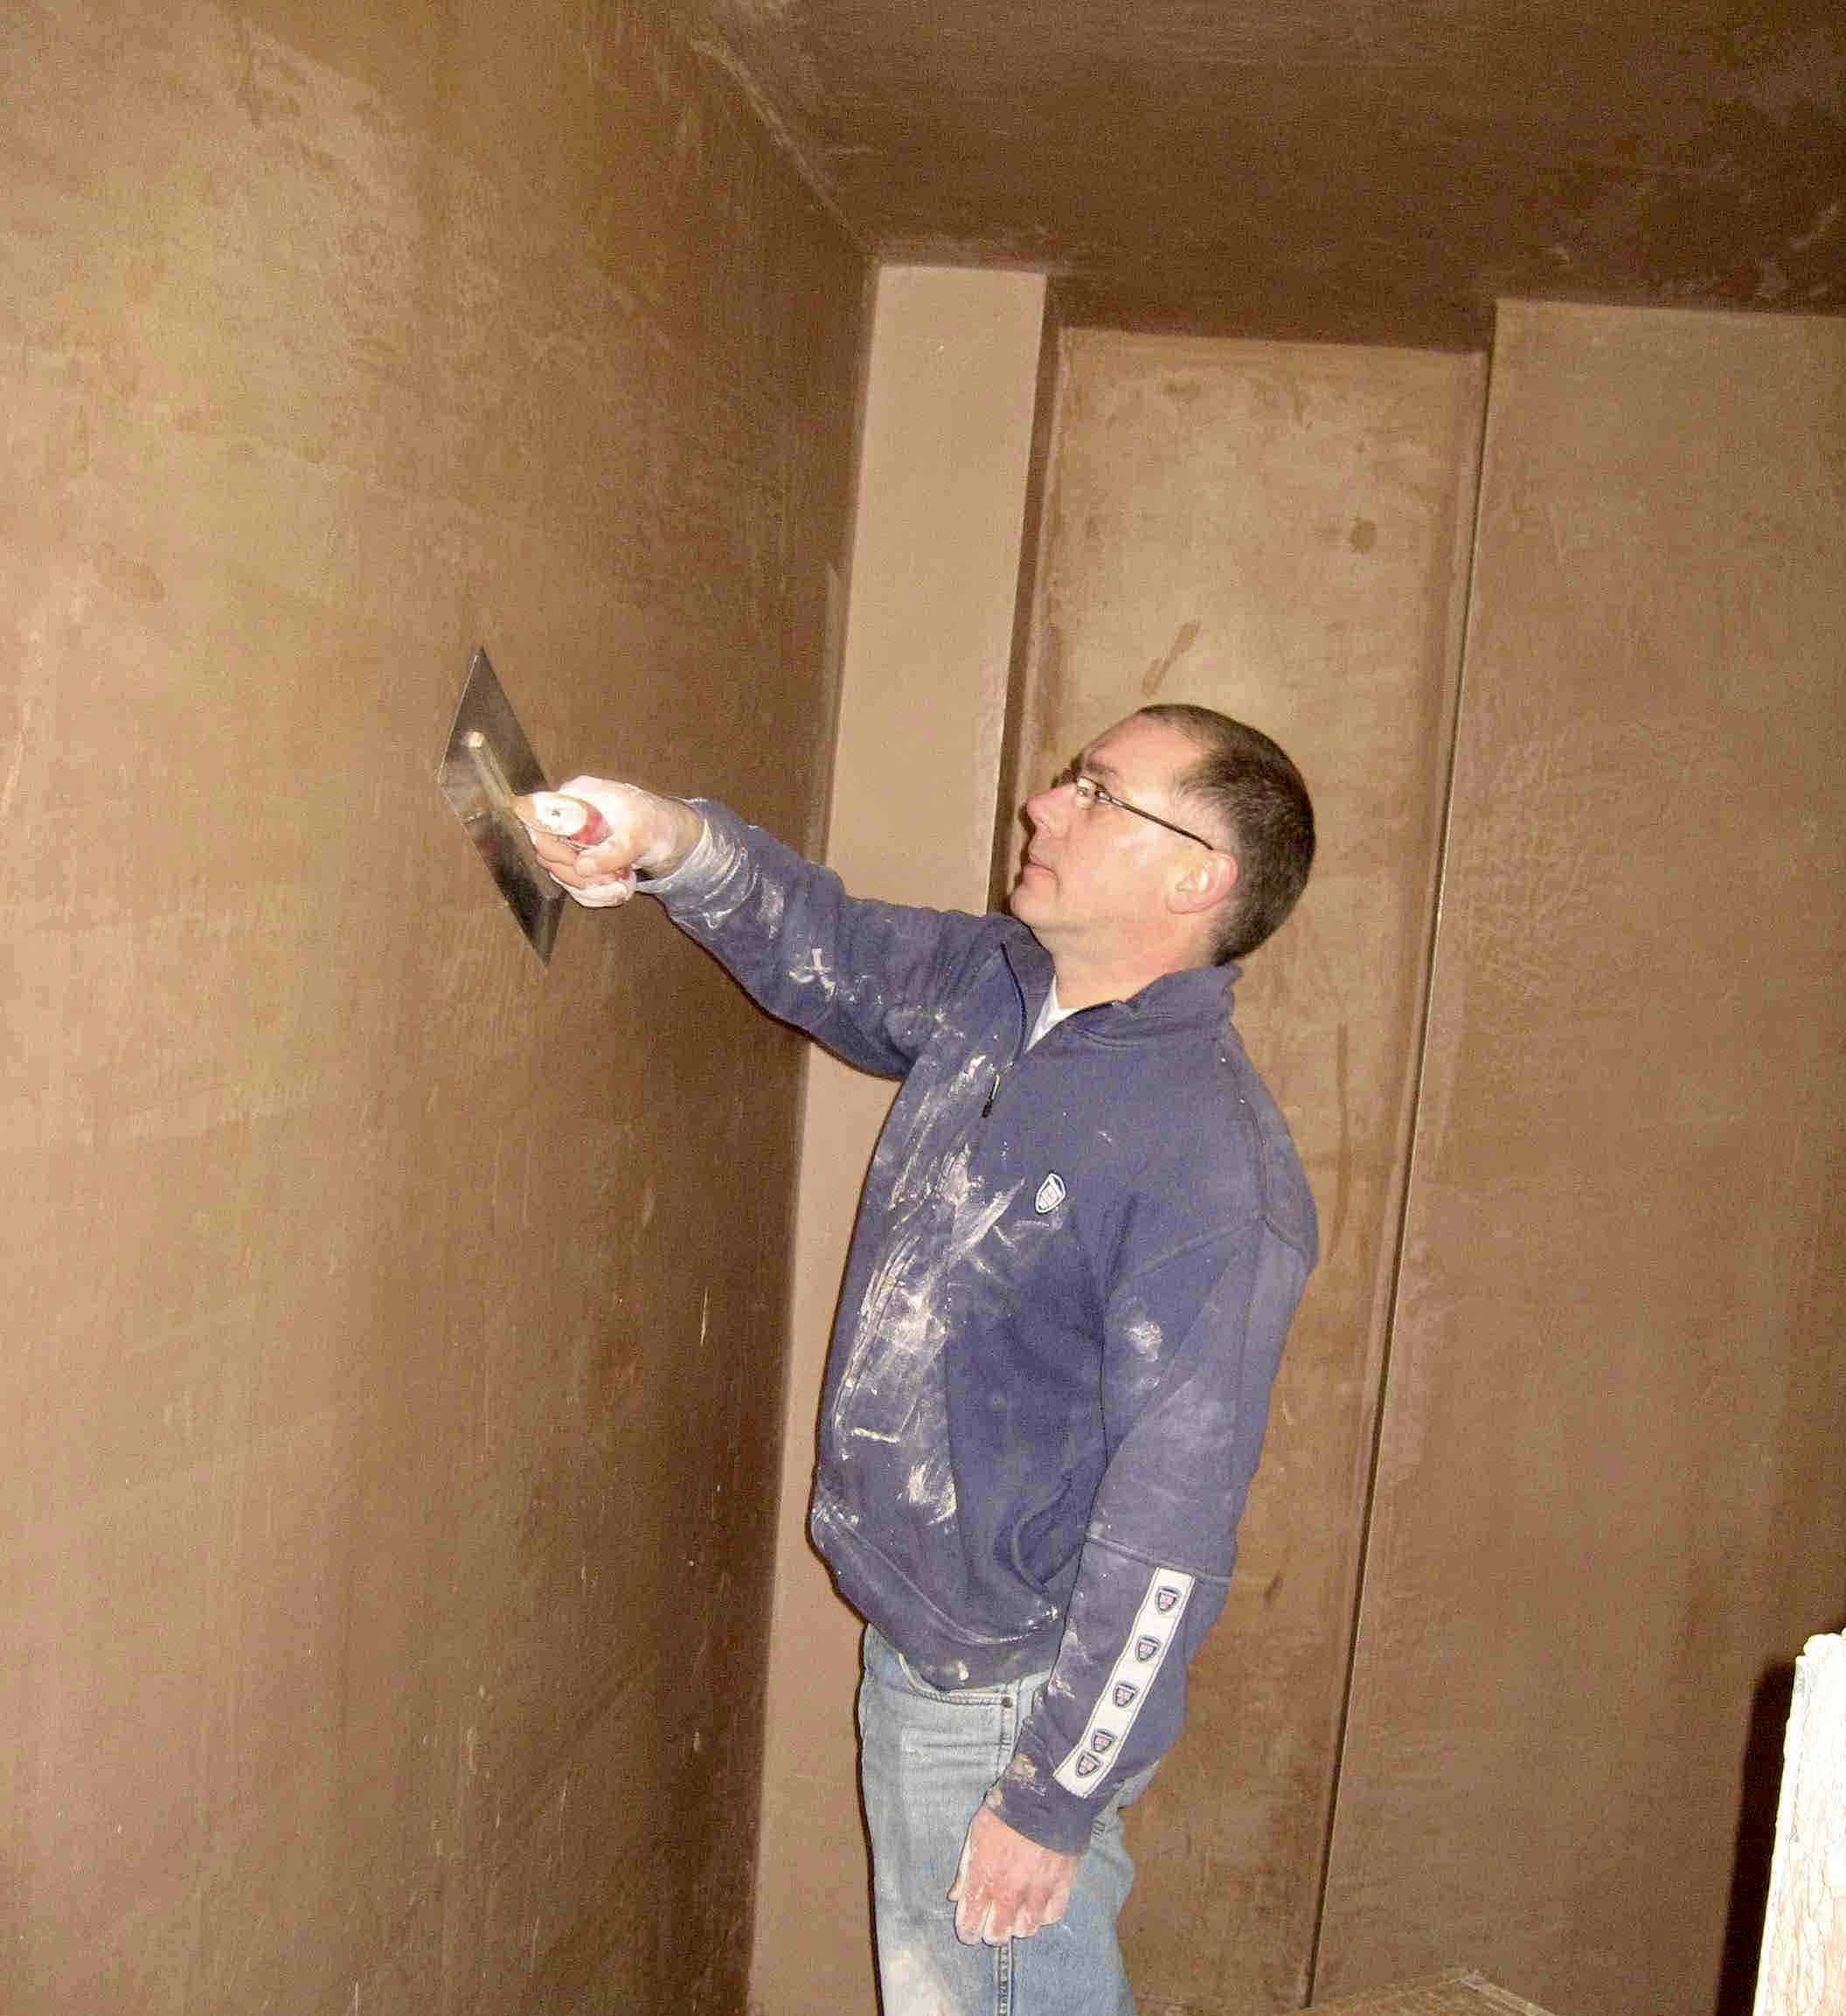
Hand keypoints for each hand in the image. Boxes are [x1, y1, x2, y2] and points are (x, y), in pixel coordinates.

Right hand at [517, 775, 701, 908]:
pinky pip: (575, 885)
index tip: (574, 861)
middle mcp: (568, 818)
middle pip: (547, 853)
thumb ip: (612, 851)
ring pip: (561, 873)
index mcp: (577, 796)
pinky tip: (619, 889)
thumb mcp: (640, 835)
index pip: (538, 817)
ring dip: (590, 888)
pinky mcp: (581, 861)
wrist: (671, 837)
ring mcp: (572, 841)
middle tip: (609, 878)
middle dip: (576, 874)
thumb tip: (581, 867)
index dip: (549, 843)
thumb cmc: (656, 824)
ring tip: (621, 886)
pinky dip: (596, 894)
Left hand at [947, 1804, 1078, 1945]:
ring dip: (1019, 1925)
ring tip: (1017, 1912)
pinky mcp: (1061, 1886)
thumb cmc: (1005, 1813)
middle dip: (992, 1932)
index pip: (970, 1925)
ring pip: (1027, 1930)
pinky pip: (1052, 1916)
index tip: (969, 1931)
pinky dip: (1044, 1914)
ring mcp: (1037, 1893)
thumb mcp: (975, 1835)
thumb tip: (955, 1896)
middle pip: (999, 1935)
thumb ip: (965, 1870)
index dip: (967, 1933)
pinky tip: (1039, 1904)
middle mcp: (1009, 1894)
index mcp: (984, 1880)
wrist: (1043, 1797)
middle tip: (993, 1921)